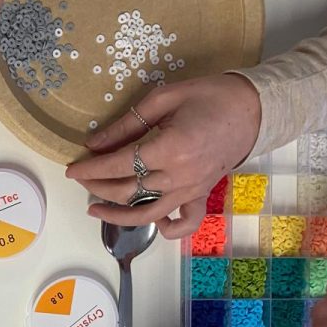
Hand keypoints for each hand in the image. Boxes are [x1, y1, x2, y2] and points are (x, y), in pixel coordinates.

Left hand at [66, 73, 261, 238]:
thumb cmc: (209, 96)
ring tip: (95, 208)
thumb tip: (94, 143)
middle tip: (82, 178)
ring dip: (117, 215)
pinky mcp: (202, 195)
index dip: (91, 169)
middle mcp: (179, 176)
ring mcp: (192, 190)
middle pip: (127, 191)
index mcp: (169, 148)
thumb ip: (126, 124)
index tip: (72, 168)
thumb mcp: (163, 99)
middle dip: (98, 186)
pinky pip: (185, 222)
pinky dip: (168, 229)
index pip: (118, 165)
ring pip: (147, 214)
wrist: (254, 108)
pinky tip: (152, 224)